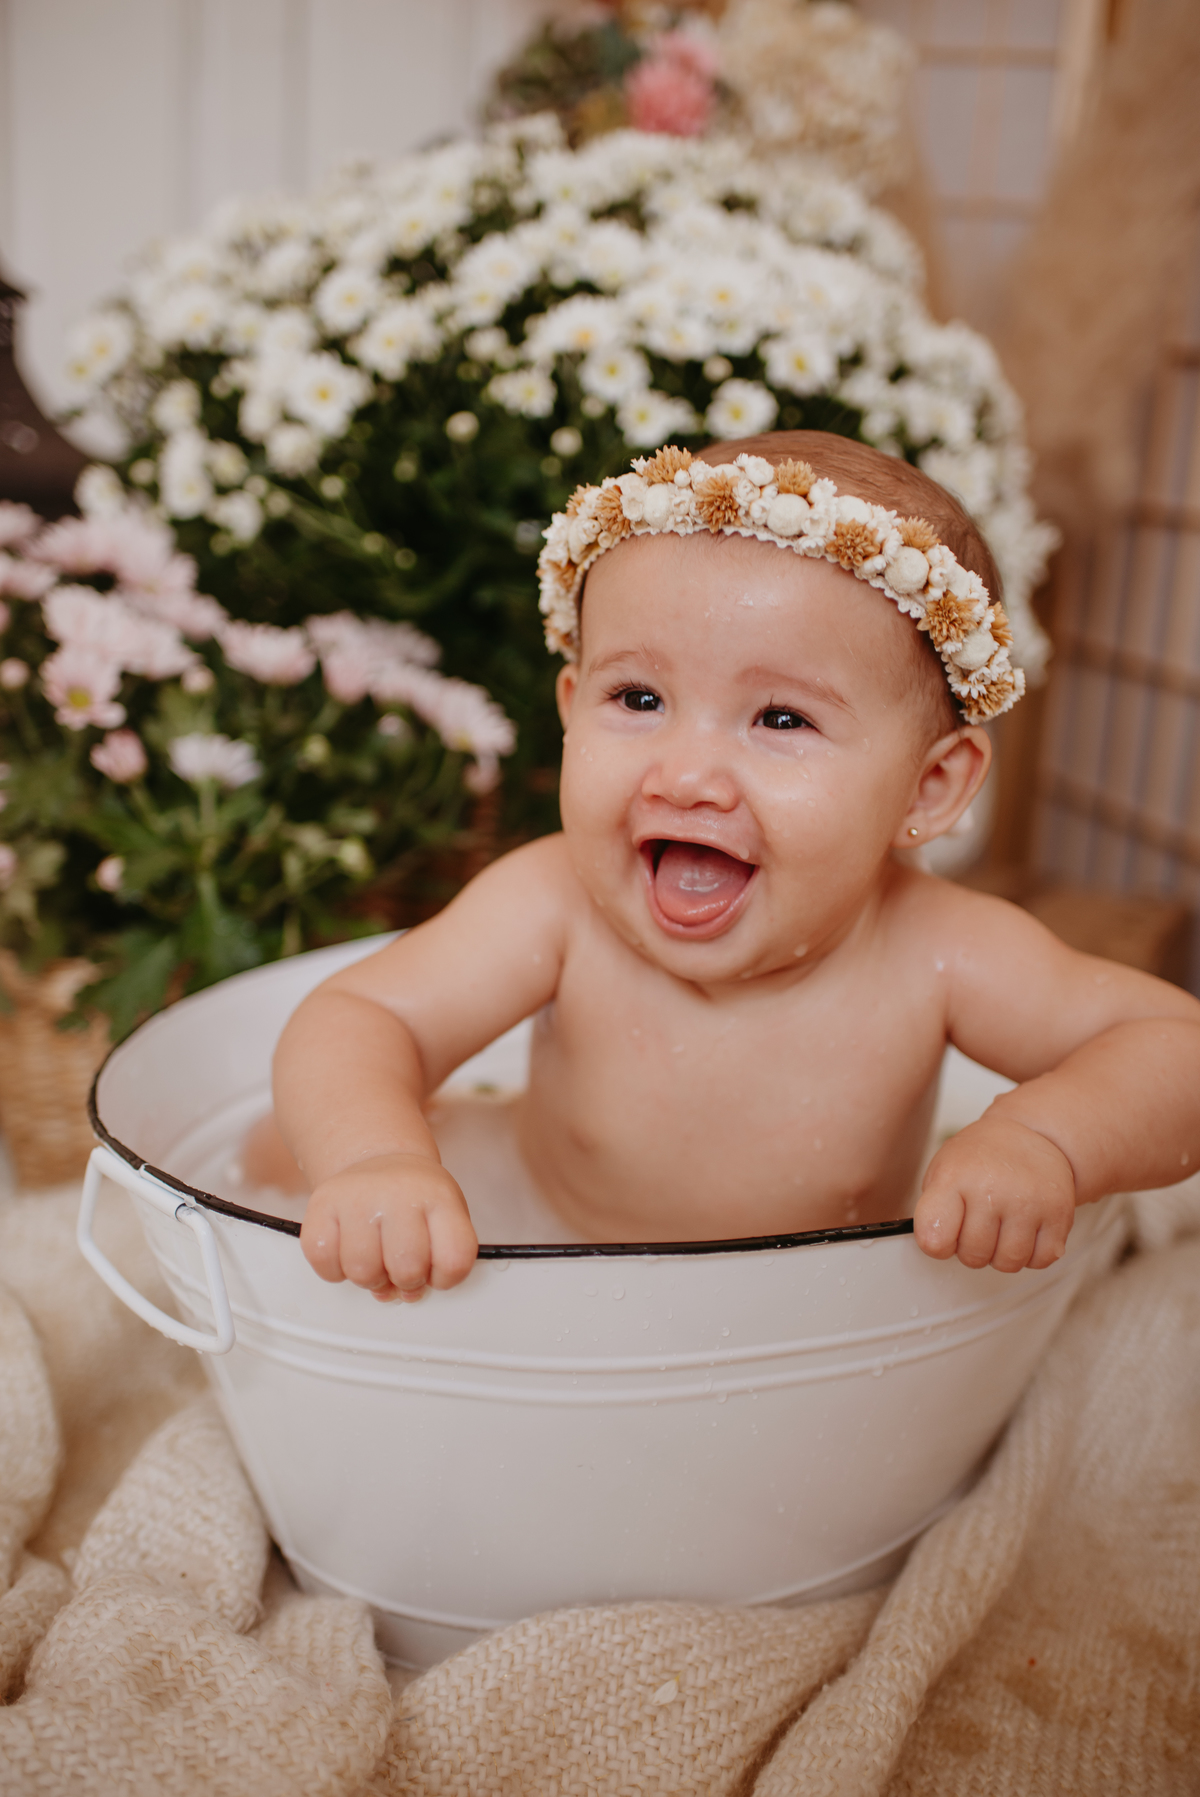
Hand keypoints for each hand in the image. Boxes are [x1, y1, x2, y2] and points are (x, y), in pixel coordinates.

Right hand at [300, 1152, 477, 1301]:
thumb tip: (404, 1295)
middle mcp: (399, 1192)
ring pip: (362, 1271)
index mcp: (440, 1198)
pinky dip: (334, 1270)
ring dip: (369, 1278)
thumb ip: (437, 1260)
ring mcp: (358, 1195)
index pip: (454, 1260)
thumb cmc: (414, 1200)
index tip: (436, 1270)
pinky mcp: (322, 1202)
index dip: (444, 1280)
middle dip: (404, 1281)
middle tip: (400, 1265)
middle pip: (407, 1269)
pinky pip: (322, 1260)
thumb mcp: (443, 1218)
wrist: (379, 1160)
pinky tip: (347, 1253)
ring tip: (374, 1258)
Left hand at [914, 1113, 1076, 1271]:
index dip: (937, 1245)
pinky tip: (1025, 1231)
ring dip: (1002, 1254)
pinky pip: (1042, 1261)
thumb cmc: (981, 1159)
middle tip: (976, 1225)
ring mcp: (1029, 1202)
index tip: (943, 1233)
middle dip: (971, 1249)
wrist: (1031, 1134)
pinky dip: (1032, 1255)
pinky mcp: (1060, 1213)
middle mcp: (993, 1189)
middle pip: (974, 1256)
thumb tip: (935, 1247)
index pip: (934, 1240)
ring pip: (1009, 1263)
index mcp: (955, 1178)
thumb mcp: (943, 1171)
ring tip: (1000, 1228)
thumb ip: (933, 1212)